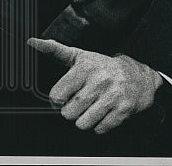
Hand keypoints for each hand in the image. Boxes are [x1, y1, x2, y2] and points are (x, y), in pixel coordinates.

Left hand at [28, 37, 162, 133]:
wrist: (140, 76)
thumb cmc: (104, 68)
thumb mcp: (81, 56)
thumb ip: (55, 50)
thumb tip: (31, 42)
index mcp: (87, 67)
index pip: (57, 96)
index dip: (58, 100)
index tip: (66, 95)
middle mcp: (101, 80)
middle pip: (68, 113)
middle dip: (73, 110)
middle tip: (83, 101)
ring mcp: (114, 96)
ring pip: (82, 124)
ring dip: (85, 119)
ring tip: (94, 106)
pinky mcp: (123, 110)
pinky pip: (99, 129)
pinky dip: (100, 124)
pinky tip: (106, 111)